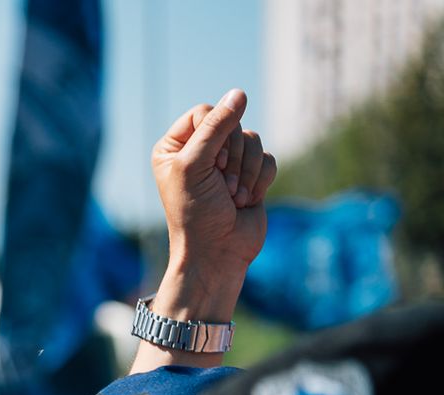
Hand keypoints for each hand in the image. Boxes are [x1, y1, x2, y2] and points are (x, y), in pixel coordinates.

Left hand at [151, 88, 278, 279]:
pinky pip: (268, 158)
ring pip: (253, 140)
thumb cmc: (197, 213)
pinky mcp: (251, 175)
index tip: (210, 165)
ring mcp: (227, 163)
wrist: (217, 253)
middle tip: (221, 186)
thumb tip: (239, 93)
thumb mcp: (196, 165)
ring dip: (247, 172)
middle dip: (233, 157)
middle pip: (233, 124)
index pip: (205, 113)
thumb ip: (216, 127)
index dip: (215, 134)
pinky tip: (246, 201)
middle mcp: (199, 151)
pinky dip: (260, 180)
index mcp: (175, 147)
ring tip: (232, 198)